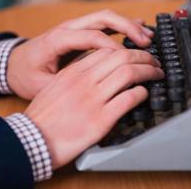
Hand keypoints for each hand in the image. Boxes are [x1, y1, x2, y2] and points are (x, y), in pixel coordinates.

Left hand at [7, 9, 153, 99]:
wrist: (13, 65)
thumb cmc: (26, 75)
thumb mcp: (42, 85)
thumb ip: (68, 85)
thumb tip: (95, 90)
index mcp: (58, 39)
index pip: (93, 37)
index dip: (114, 48)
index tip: (130, 61)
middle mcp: (68, 28)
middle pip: (103, 19)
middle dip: (128, 28)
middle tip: (147, 42)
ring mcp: (74, 28)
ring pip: (106, 19)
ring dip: (128, 25)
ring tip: (147, 36)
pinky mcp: (79, 33)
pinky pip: (104, 25)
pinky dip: (122, 27)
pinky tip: (136, 31)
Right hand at [24, 48, 163, 168]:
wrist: (33, 140)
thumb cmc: (44, 116)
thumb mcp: (56, 87)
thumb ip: (76, 75)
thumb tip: (99, 69)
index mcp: (73, 72)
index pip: (107, 51)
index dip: (128, 50)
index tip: (137, 55)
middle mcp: (84, 81)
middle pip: (122, 57)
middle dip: (144, 56)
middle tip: (154, 61)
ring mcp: (93, 100)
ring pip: (129, 73)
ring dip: (149, 71)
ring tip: (157, 73)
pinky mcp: (101, 120)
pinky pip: (128, 99)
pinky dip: (141, 93)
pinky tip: (144, 94)